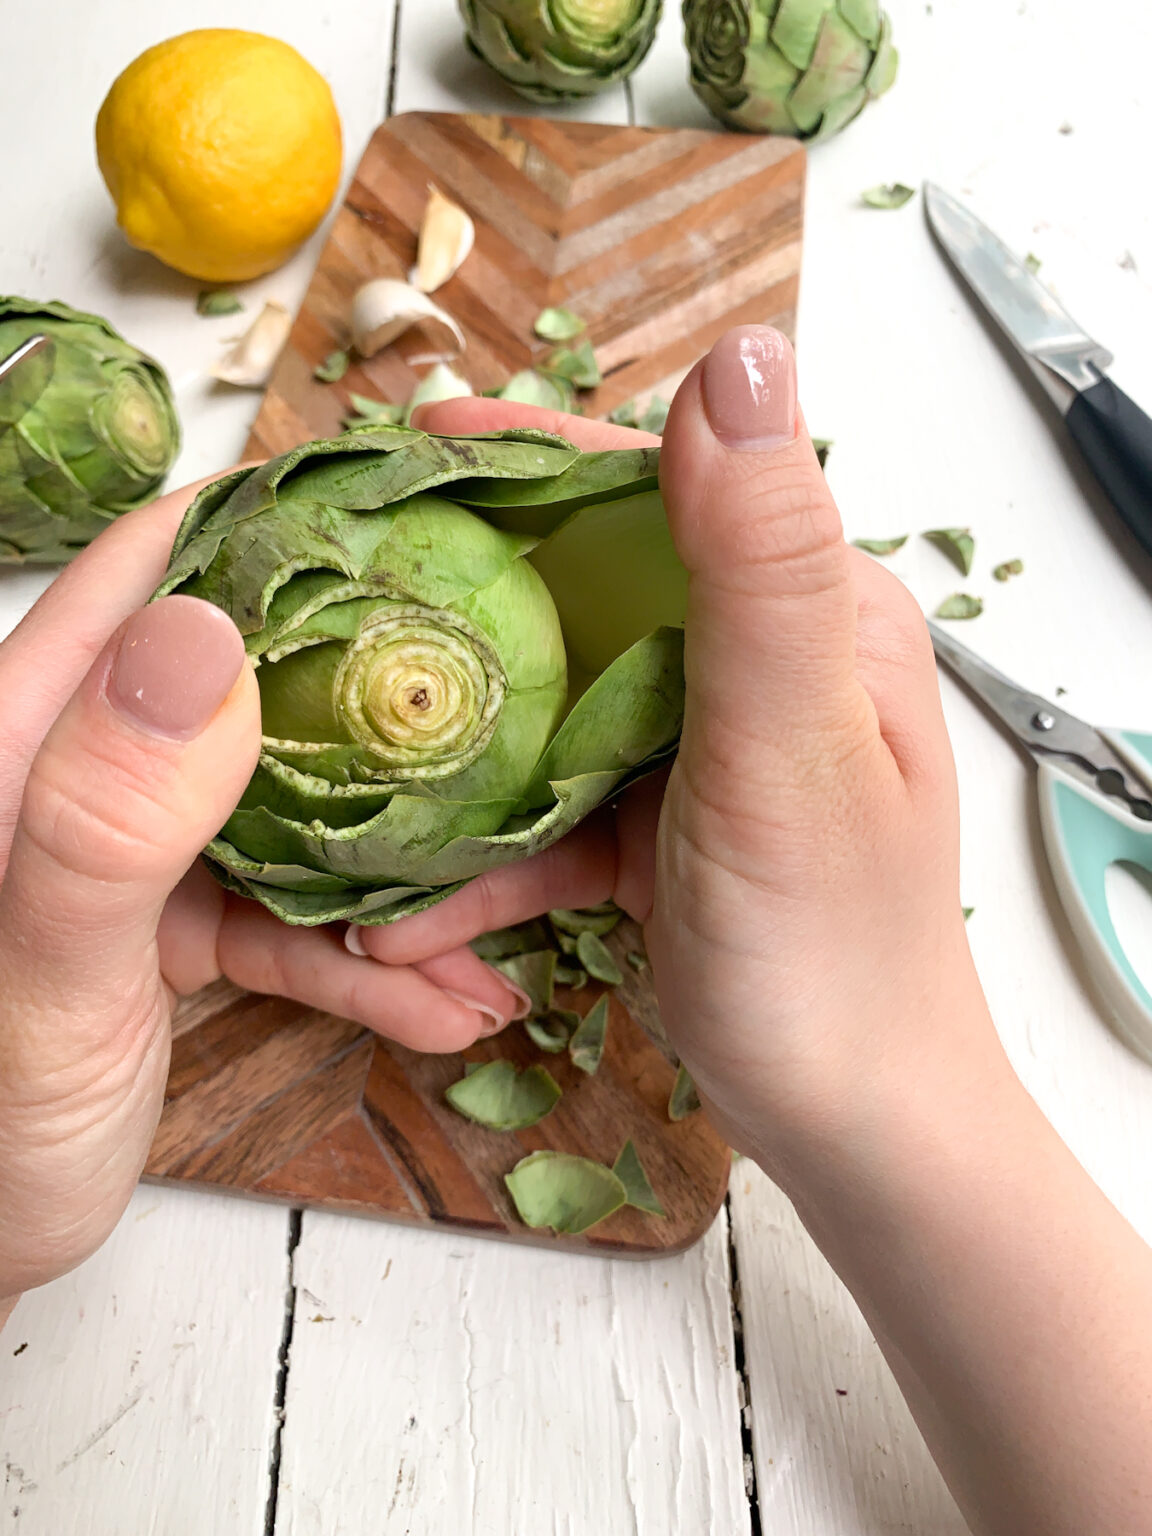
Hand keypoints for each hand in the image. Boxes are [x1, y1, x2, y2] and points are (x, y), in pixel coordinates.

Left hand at [0, 480, 526, 1309]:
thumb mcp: (45, 972)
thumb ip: (108, 813)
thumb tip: (210, 631)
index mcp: (35, 737)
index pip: (156, 574)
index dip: (276, 522)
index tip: (413, 512)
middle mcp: (91, 773)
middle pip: (256, 687)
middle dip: (382, 694)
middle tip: (508, 688)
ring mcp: (139, 852)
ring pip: (295, 814)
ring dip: (397, 866)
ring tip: (505, 905)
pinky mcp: (171, 932)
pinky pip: (289, 922)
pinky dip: (366, 962)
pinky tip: (448, 1005)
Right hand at [363, 327, 1011, 1171]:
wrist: (851, 1122)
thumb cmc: (835, 947)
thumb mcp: (788, 743)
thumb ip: (759, 559)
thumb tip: (740, 360)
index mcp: (814, 612)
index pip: (673, 486)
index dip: (547, 456)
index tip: (423, 442)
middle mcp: (757, 662)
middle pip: (591, 587)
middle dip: (471, 585)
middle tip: (352, 583)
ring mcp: (700, 745)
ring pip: (553, 696)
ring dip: (455, 732)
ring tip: (350, 742)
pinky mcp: (656, 823)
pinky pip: (550, 803)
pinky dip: (480, 845)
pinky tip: (404, 901)